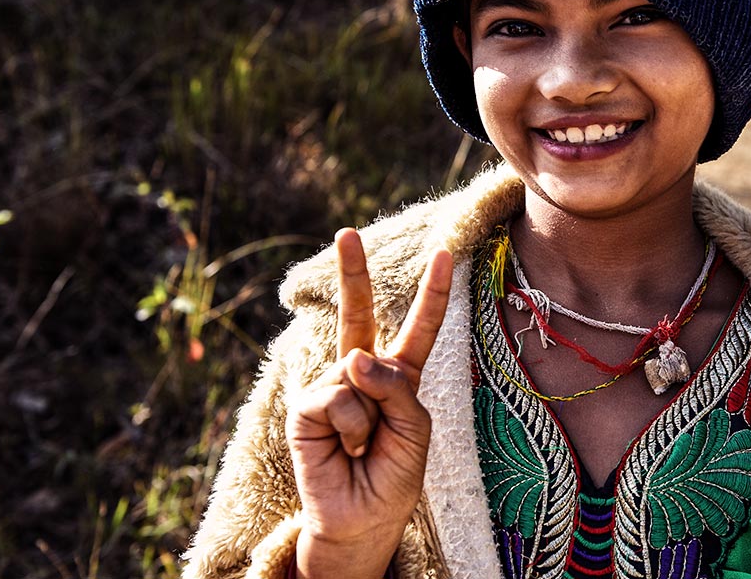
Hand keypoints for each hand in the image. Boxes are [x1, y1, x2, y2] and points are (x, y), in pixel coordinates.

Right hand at [286, 228, 452, 578]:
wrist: (363, 517)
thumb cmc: (393, 474)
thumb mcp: (415, 428)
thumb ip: (395, 388)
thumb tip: (353, 357)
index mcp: (399, 374)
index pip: (419, 327)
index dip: (433, 292)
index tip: (445, 252)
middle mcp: (361, 372)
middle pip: (358, 314)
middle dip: (352, 273)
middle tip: (346, 233)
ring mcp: (332, 385)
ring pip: (357, 373)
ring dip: (369, 417)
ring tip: (364, 446)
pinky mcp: (306, 406)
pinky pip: (335, 397)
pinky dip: (349, 427)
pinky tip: (345, 448)